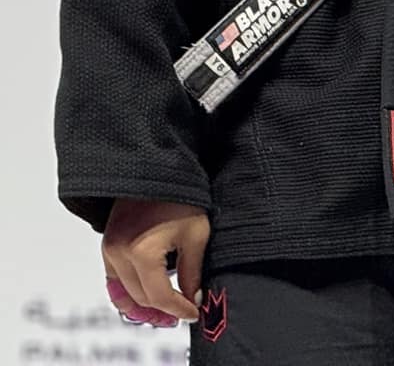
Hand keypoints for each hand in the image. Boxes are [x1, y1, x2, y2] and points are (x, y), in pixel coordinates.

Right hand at [102, 198, 208, 325]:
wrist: (155, 167)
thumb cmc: (180, 195)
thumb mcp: (196, 233)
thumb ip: (192, 270)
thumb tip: (193, 297)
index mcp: (142, 251)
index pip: (159, 295)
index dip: (178, 308)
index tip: (194, 312)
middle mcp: (119, 253)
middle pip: (140, 297)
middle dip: (162, 310)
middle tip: (182, 314)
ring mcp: (109, 249)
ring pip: (124, 292)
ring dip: (143, 305)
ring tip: (165, 312)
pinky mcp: (107, 244)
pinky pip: (114, 278)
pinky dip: (128, 292)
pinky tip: (145, 297)